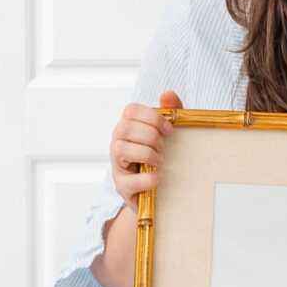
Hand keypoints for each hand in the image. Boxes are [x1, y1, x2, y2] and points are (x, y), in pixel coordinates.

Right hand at [110, 90, 181, 211]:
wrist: (158, 193)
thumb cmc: (160, 158)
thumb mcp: (167, 135)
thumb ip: (170, 113)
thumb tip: (168, 94)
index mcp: (128, 128)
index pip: (131, 110)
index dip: (153, 117)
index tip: (170, 130)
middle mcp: (117, 143)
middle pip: (125, 127)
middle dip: (150, 136)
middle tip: (163, 147)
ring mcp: (116, 166)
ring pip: (122, 149)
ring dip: (147, 154)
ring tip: (160, 161)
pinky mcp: (122, 187)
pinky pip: (130, 180)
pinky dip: (148, 178)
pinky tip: (158, 176)